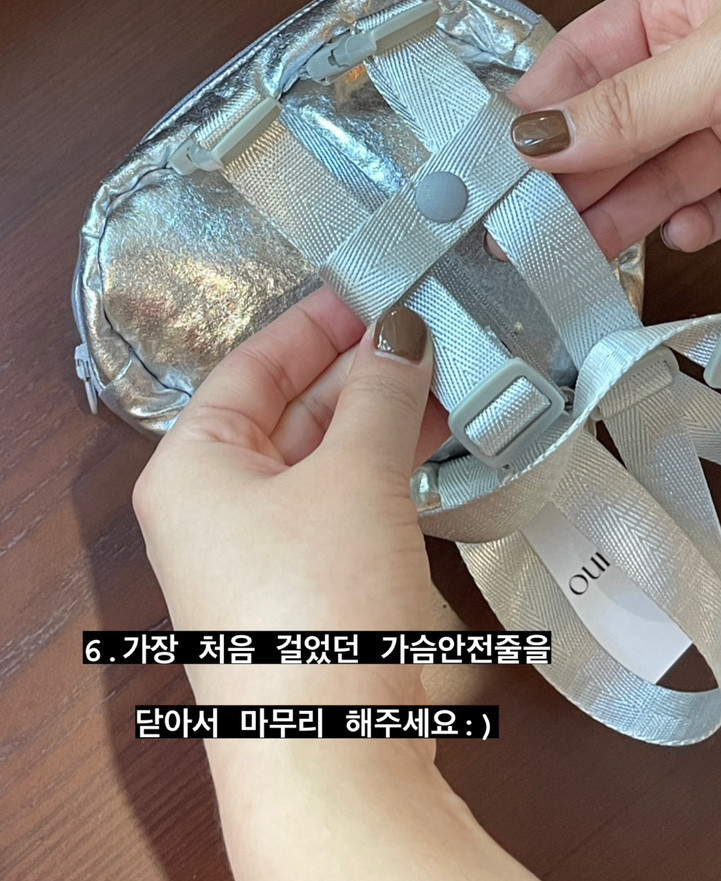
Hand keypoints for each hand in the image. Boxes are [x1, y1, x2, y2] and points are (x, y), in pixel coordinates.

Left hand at [133, 288, 536, 880]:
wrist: (333, 757)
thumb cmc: (313, 609)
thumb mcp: (353, 477)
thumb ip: (381, 394)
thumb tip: (402, 331)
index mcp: (192, 465)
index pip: (251, 364)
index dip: (316, 323)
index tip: (373, 289)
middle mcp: (216, 506)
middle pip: (291, 410)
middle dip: (362, 372)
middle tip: (428, 332)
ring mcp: (262, 551)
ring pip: (325, 458)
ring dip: (384, 419)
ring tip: (448, 379)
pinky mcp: (309, 590)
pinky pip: (345, 504)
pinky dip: (388, 470)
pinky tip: (436, 443)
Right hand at [508, 0, 720, 257]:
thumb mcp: (717, 64)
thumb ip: (630, 104)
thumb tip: (543, 134)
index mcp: (681, 2)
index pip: (578, 59)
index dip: (535, 111)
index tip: (497, 160)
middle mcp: (699, 59)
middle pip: (608, 127)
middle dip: (568, 180)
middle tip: (525, 223)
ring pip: (655, 172)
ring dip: (618, 214)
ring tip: (579, 245)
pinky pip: (709, 199)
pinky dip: (693, 222)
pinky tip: (680, 229)